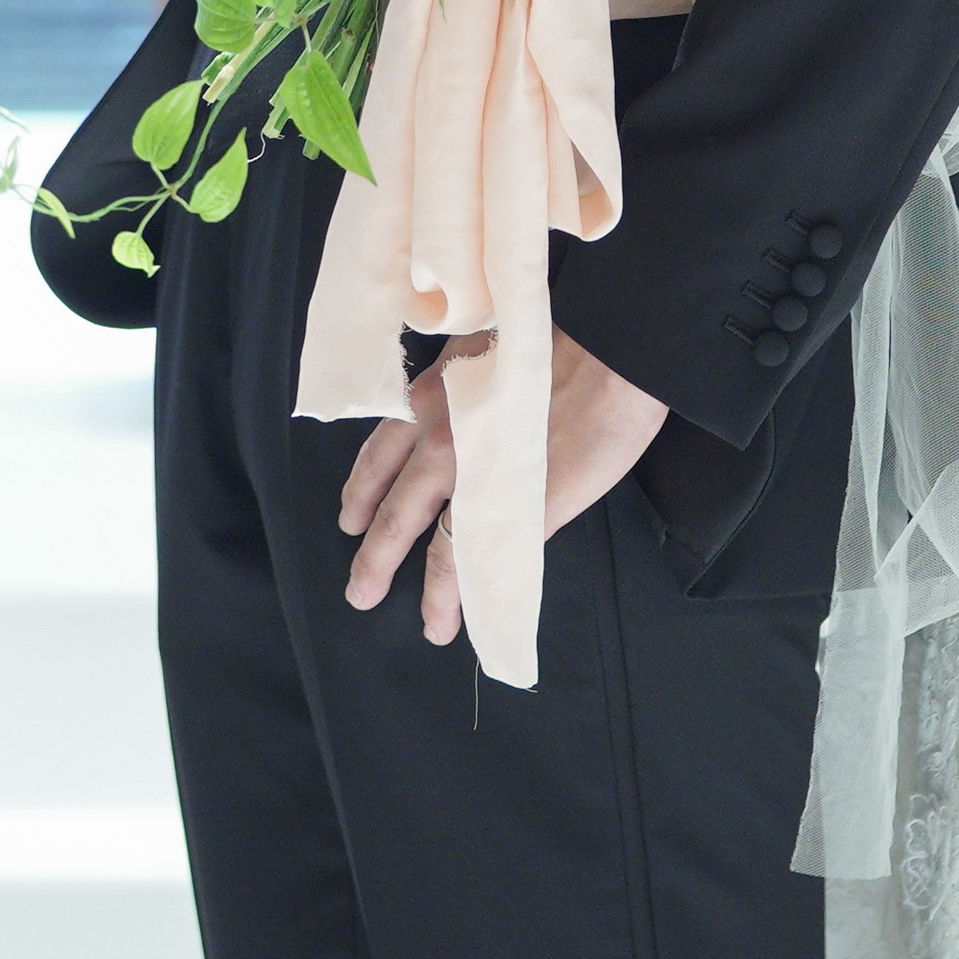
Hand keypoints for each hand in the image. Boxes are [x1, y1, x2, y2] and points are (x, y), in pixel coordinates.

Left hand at [336, 328, 669, 645]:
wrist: (608, 346)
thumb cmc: (556, 334)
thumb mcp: (484, 351)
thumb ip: (461, 393)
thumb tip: (460, 424)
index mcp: (433, 396)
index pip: (383, 454)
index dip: (364, 490)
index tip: (350, 518)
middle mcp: (442, 440)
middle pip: (398, 510)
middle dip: (376, 556)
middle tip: (360, 590)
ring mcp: (479, 481)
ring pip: (439, 546)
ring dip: (432, 591)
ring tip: (431, 624)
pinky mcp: (524, 511)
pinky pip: (487, 560)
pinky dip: (478, 593)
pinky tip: (478, 615)